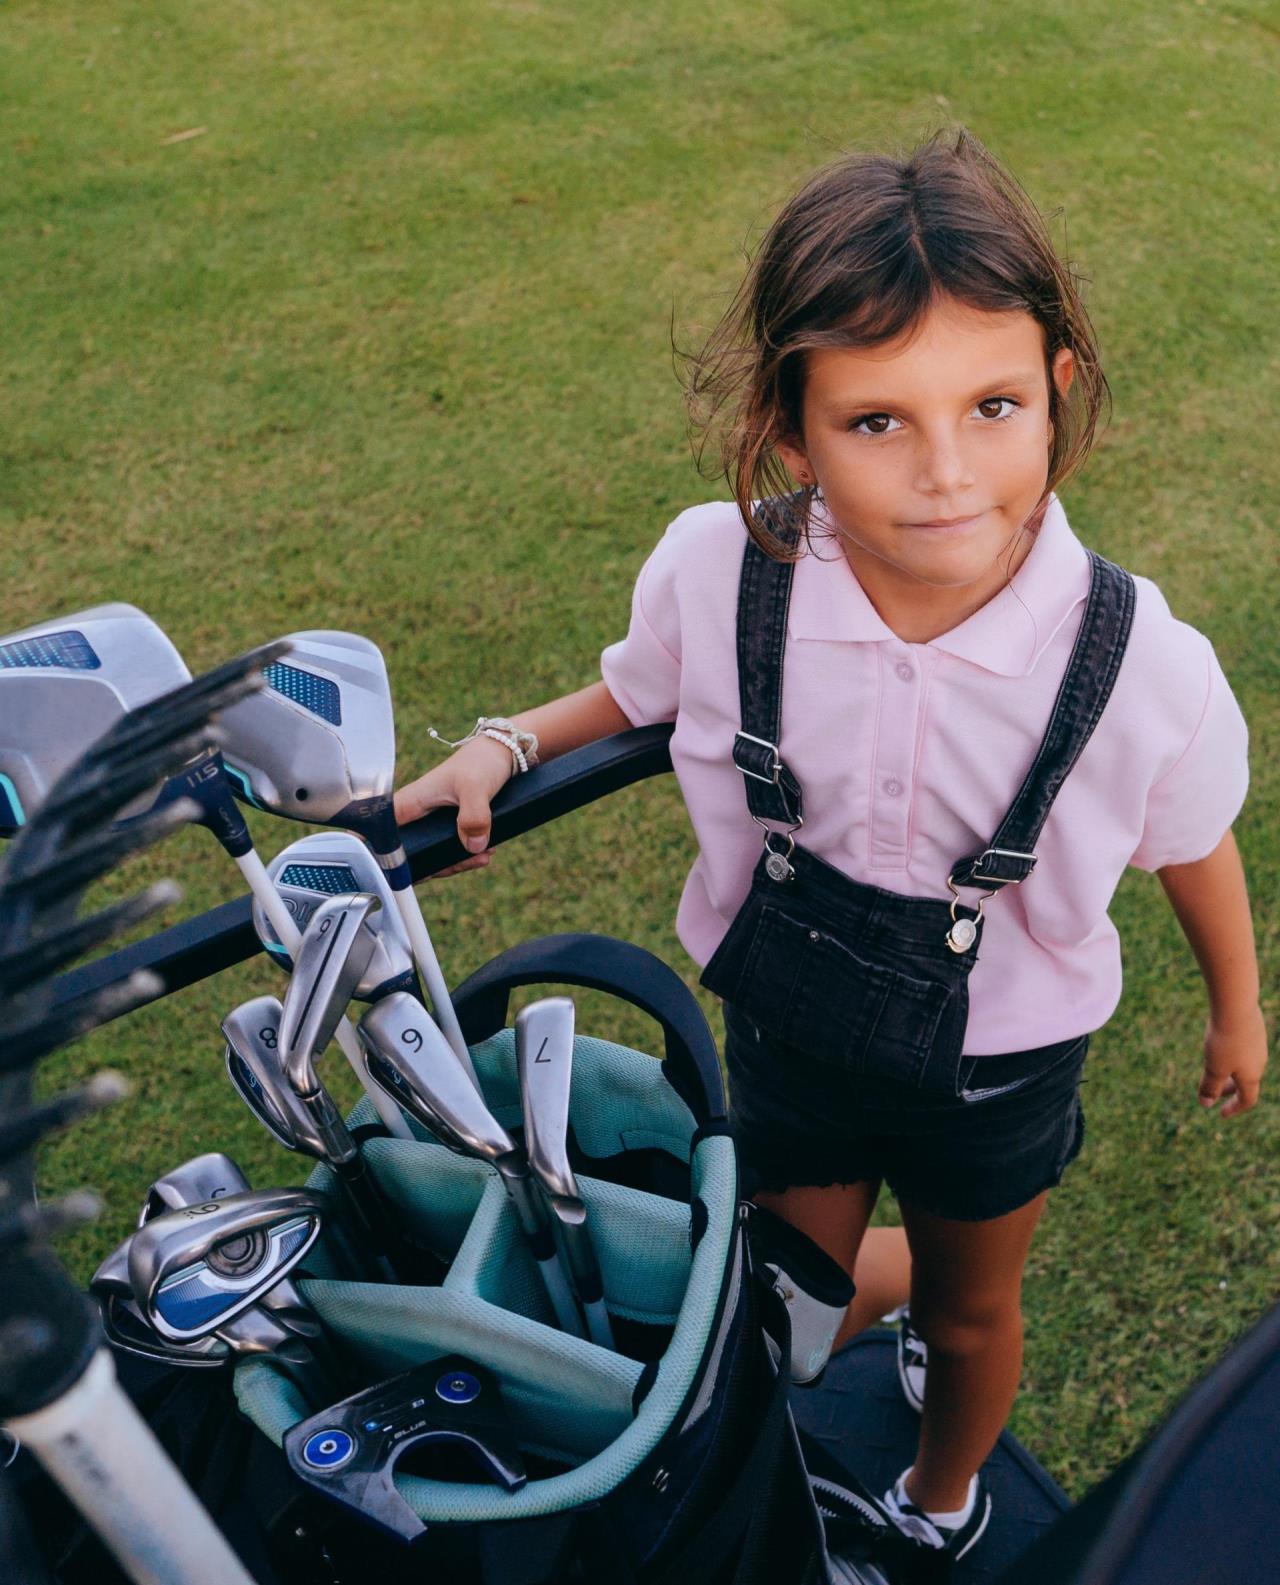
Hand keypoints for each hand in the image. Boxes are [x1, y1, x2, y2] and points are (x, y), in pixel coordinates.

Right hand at [393, 736, 514, 879]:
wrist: (500, 754)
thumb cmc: (481, 762)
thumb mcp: (477, 787)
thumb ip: (474, 816)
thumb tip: (473, 846)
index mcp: (410, 803)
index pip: (384, 836)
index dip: (386, 856)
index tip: (404, 868)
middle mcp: (416, 815)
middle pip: (412, 854)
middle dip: (437, 866)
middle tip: (466, 861)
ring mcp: (431, 822)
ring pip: (433, 854)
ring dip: (456, 861)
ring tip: (485, 854)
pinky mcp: (448, 826)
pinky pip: (451, 849)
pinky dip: (466, 855)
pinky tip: (486, 852)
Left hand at [1197, 1003, 1268, 1117]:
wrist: (1236, 1006)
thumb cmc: (1224, 1041)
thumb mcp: (1213, 1068)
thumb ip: (1209, 1087)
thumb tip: (1205, 1104)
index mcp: (1251, 1076)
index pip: (1247, 1099)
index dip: (1234, 1108)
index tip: (1220, 1114)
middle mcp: (1259, 1062)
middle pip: (1246, 1082)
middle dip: (1229, 1090)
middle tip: (1213, 1093)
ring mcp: (1258, 1045)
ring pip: (1245, 1065)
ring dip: (1230, 1072)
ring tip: (1213, 1069)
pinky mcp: (1254, 1029)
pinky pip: (1243, 1049)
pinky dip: (1232, 1055)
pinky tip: (1220, 1045)